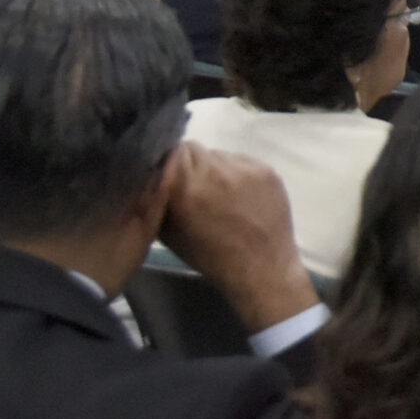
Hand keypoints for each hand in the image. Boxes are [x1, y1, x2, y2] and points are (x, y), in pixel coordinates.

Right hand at [154, 143, 319, 331]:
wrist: (262, 269)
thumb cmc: (211, 257)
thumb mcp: (170, 233)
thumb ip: (158, 199)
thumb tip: (153, 175)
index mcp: (185, 187)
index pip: (170, 152)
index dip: (169, 163)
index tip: (172, 176)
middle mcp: (214, 171)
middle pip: (193, 149)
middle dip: (190, 165)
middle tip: (195, 186)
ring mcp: (243, 169)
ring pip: (218, 154)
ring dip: (214, 168)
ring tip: (220, 193)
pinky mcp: (266, 170)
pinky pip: (241, 161)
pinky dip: (236, 173)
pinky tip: (239, 195)